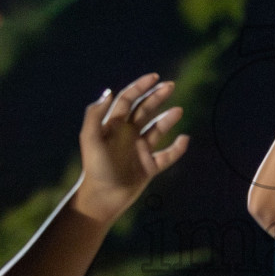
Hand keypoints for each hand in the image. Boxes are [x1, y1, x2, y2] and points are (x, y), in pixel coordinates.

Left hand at [74, 73, 189, 222]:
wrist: (102, 198)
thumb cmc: (95, 168)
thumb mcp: (90, 139)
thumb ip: (95, 115)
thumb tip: (109, 91)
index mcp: (114, 125)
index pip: (128, 99)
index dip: (140, 87)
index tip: (154, 78)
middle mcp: (128, 135)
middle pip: (144, 109)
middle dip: (157, 96)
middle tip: (170, 85)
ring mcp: (140, 150)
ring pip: (157, 129)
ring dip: (168, 118)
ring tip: (178, 111)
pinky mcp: (149, 166)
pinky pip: (167, 155)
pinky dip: (177, 148)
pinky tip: (184, 140)